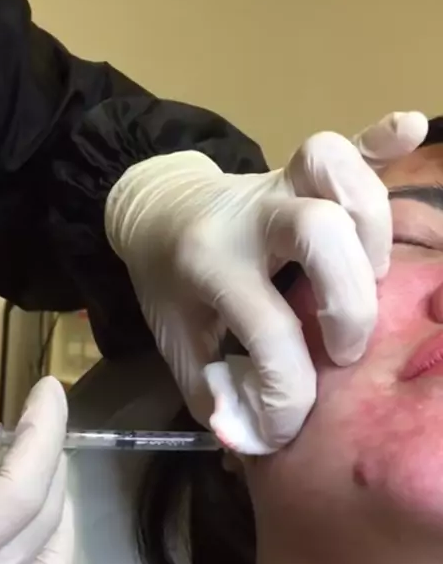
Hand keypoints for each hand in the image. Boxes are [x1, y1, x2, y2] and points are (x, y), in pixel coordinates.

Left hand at [105, 111, 427, 451]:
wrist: (155, 212)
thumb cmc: (169, 286)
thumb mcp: (173, 345)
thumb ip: (209, 395)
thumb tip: (255, 436)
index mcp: (208, 265)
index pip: (268, 330)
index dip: (289, 393)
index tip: (290, 423)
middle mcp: (246, 217)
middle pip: (318, 231)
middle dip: (349, 301)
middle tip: (345, 348)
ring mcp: (275, 184)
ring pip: (331, 168)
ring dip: (372, 224)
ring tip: (374, 276)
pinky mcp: (298, 171)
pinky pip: (346, 142)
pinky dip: (381, 140)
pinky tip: (410, 128)